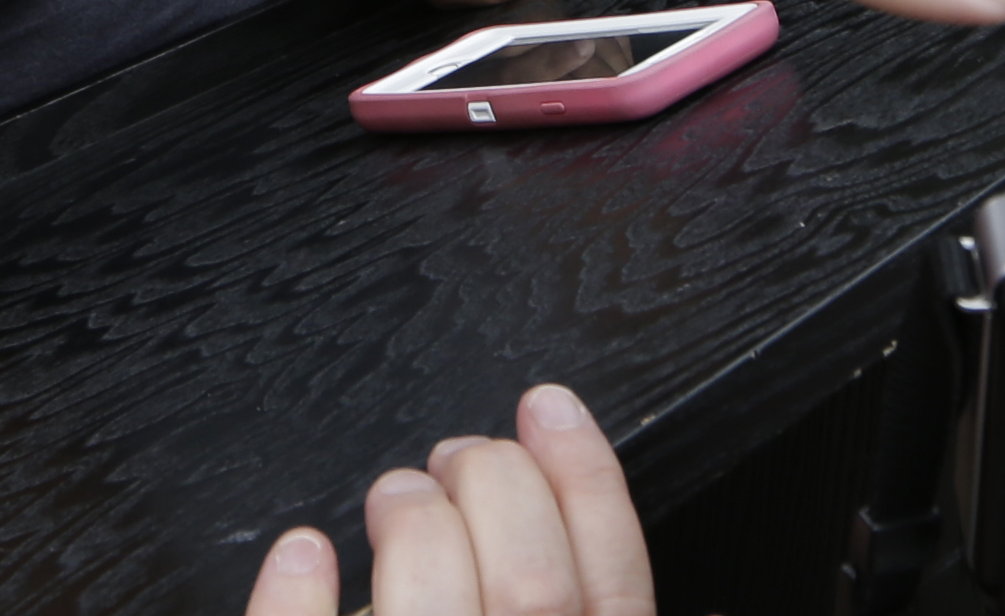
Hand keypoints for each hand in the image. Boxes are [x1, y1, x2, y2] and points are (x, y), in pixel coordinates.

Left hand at [242, 384, 652, 615]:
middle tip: (452, 459)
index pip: (618, 588)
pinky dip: (298, 594)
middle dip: (494, 488)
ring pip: (433, 607)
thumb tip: (706, 599)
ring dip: (413, 524)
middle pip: (532, 582)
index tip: (547, 408)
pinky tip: (304, 553)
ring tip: (392, 499)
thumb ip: (596, 606)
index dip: (591, 485)